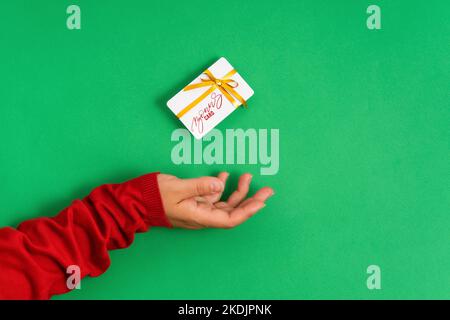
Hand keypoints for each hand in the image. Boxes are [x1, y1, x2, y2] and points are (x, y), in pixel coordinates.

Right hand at [157, 172, 273, 228]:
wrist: (137, 201)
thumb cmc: (155, 197)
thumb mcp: (178, 189)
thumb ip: (200, 186)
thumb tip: (220, 185)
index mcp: (201, 217)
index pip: (230, 218)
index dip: (248, 211)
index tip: (262, 201)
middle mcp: (203, 215)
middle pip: (233, 211)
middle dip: (251, 201)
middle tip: (267, 190)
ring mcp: (199, 208)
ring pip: (225, 203)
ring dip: (238, 191)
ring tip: (247, 176)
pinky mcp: (194, 201)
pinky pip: (213, 196)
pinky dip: (221, 186)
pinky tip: (224, 175)